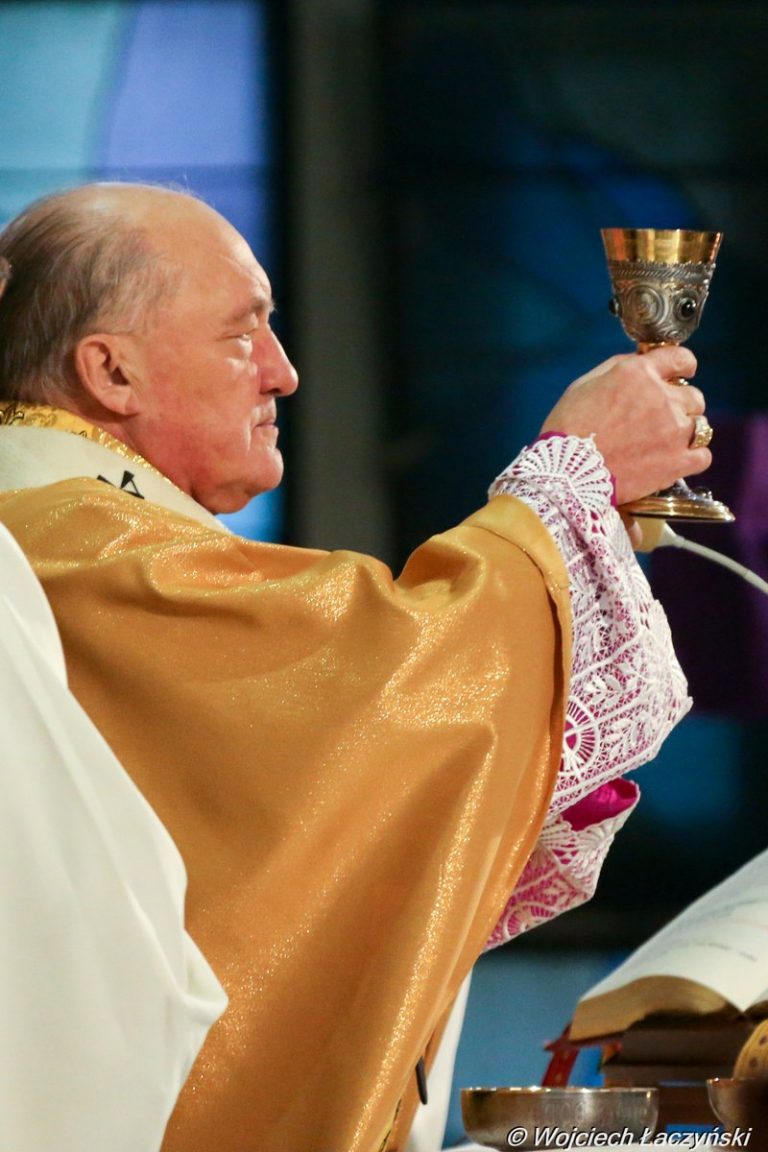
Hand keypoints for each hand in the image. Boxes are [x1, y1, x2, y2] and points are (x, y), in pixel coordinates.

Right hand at [540, 347, 711, 505]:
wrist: (566, 472)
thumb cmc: (568, 427)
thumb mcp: (585, 384)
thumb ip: (619, 368)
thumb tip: (640, 363)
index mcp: (639, 374)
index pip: (680, 359)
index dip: (684, 365)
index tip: (684, 372)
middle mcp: (663, 398)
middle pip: (694, 396)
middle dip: (681, 404)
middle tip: (661, 418)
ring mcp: (674, 431)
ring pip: (701, 426)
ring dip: (686, 431)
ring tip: (665, 443)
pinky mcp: (676, 462)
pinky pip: (703, 457)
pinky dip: (692, 458)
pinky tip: (676, 460)